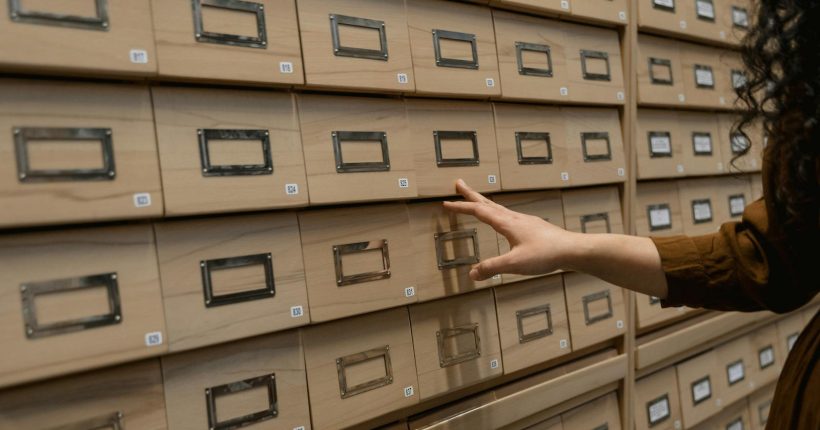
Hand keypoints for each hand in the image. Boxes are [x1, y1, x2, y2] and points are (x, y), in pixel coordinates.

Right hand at [443, 179, 578, 280]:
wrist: (572, 250)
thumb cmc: (545, 255)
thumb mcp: (515, 263)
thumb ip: (492, 268)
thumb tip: (472, 274)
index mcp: (507, 223)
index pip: (479, 211)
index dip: (461, 207)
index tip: (446, 203)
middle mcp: (514, 218)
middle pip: (487, 203)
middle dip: (471, 194)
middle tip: (458, 183)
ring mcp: (524, 221)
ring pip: (499, 208)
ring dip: (484, 202)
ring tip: (477, 201)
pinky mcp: (533, 227)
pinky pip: (509, 215)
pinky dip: (498, 212)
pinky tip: (503, 220)